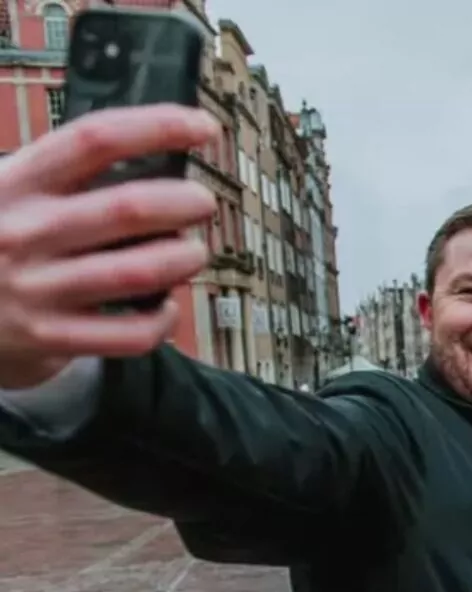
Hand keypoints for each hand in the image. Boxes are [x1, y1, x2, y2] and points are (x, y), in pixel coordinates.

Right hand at [0, 104, 219, 388]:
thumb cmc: (1, 241)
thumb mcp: (13, 193)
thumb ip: (70, 176)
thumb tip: (160, 154)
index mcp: (17, 183)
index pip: (94, 140)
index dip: (157, 127)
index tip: (202, 127)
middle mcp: (24, 232)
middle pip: (128, 208)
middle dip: (184, 202)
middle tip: (202, 203)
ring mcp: (36, 288)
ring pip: (139, 272)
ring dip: (184, 259)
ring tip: (192, 253)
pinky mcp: (50, 337)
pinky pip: (131, 332)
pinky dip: (163, 318)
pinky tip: (165, 306)